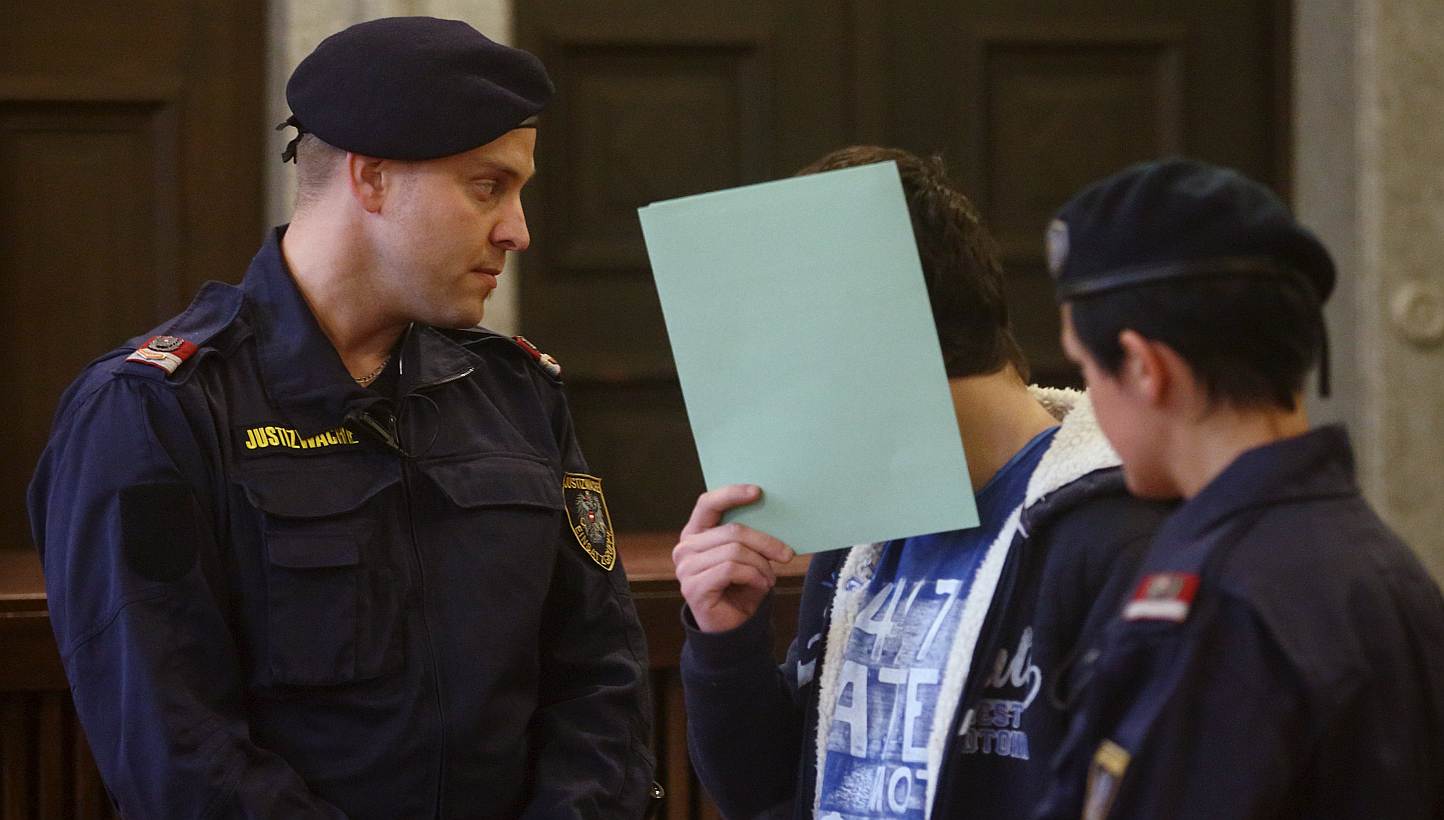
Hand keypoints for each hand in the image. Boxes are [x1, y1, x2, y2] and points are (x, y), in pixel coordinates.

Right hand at [673, 484, 794, 632]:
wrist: (732, 628)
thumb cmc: (740, 588)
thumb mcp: (746, 557)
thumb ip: (748, 537)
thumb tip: (771, 514)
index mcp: (695, 534)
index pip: (708, 503)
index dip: (732, 494)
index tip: (758, 492)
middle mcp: (685, 548)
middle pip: (732, 530)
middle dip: (765, 542)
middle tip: (786, 554)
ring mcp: (686, 568)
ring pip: (735, 551)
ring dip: (761, 565)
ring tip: (770, 578)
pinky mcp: (693, 587)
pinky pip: (731, 569)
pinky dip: (754, 576)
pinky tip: (762, 586)